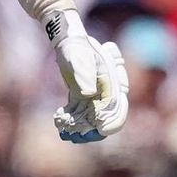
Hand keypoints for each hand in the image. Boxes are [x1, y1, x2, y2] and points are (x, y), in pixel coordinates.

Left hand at [47, 11, 128, 142]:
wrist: (68, 41)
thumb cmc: (75, 48)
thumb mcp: (80, 59)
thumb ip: (85, 75)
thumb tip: (89, 94)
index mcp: (112, 83)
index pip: (118, 108)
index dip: (112, 121)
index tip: (100, 130)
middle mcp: (106, 91)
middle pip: (104, 117)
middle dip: (91, 128)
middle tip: (76, 135)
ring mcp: (94, 95)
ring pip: (90, 117)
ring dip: (78, 126)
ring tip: (64, 129)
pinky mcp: (82, 96)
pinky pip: (78, 112)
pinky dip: (70, 119)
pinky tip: (58, 120)